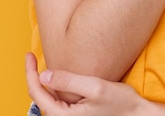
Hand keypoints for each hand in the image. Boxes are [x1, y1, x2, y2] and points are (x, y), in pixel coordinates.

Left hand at [25, 53, 146, 115]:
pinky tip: (55, 75)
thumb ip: (69, 81)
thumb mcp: (95, 87)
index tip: (29, 55)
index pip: (37, 93)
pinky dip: (52, 86)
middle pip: (39, 96)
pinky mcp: (75, 113)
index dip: (30, 73)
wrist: (135, 114)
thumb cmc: (119, 102)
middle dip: (33, 76)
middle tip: (31, 56)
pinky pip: (57, 100)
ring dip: (42, 81)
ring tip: (39, 64)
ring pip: (47, 98)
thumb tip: (43, 75)